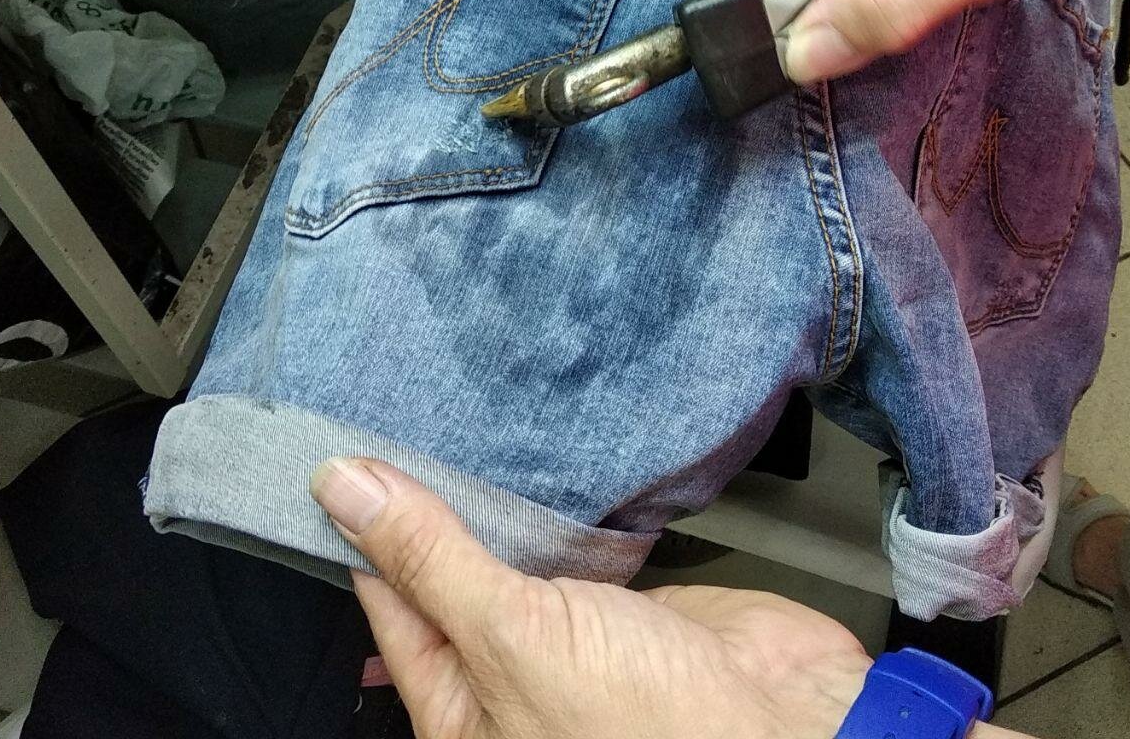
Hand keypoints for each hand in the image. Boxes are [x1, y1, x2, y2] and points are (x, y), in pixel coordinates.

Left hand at [310, 457, 870, 738]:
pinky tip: (532, 457)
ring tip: (456, 426)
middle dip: (427, 510)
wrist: (785, 720)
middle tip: (400, 422)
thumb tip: (344, 490)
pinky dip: (547, 502)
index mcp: (462, 713)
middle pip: (446, 579)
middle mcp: (507, 675)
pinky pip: (565, 541)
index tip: (345, 459)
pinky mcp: (619, 596)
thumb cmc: (649, 726)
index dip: (365, 533)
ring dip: (487, 501)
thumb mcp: (514, 638)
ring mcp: (566, 632)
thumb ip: (433, 561)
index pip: (390, 606)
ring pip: (505, 554)